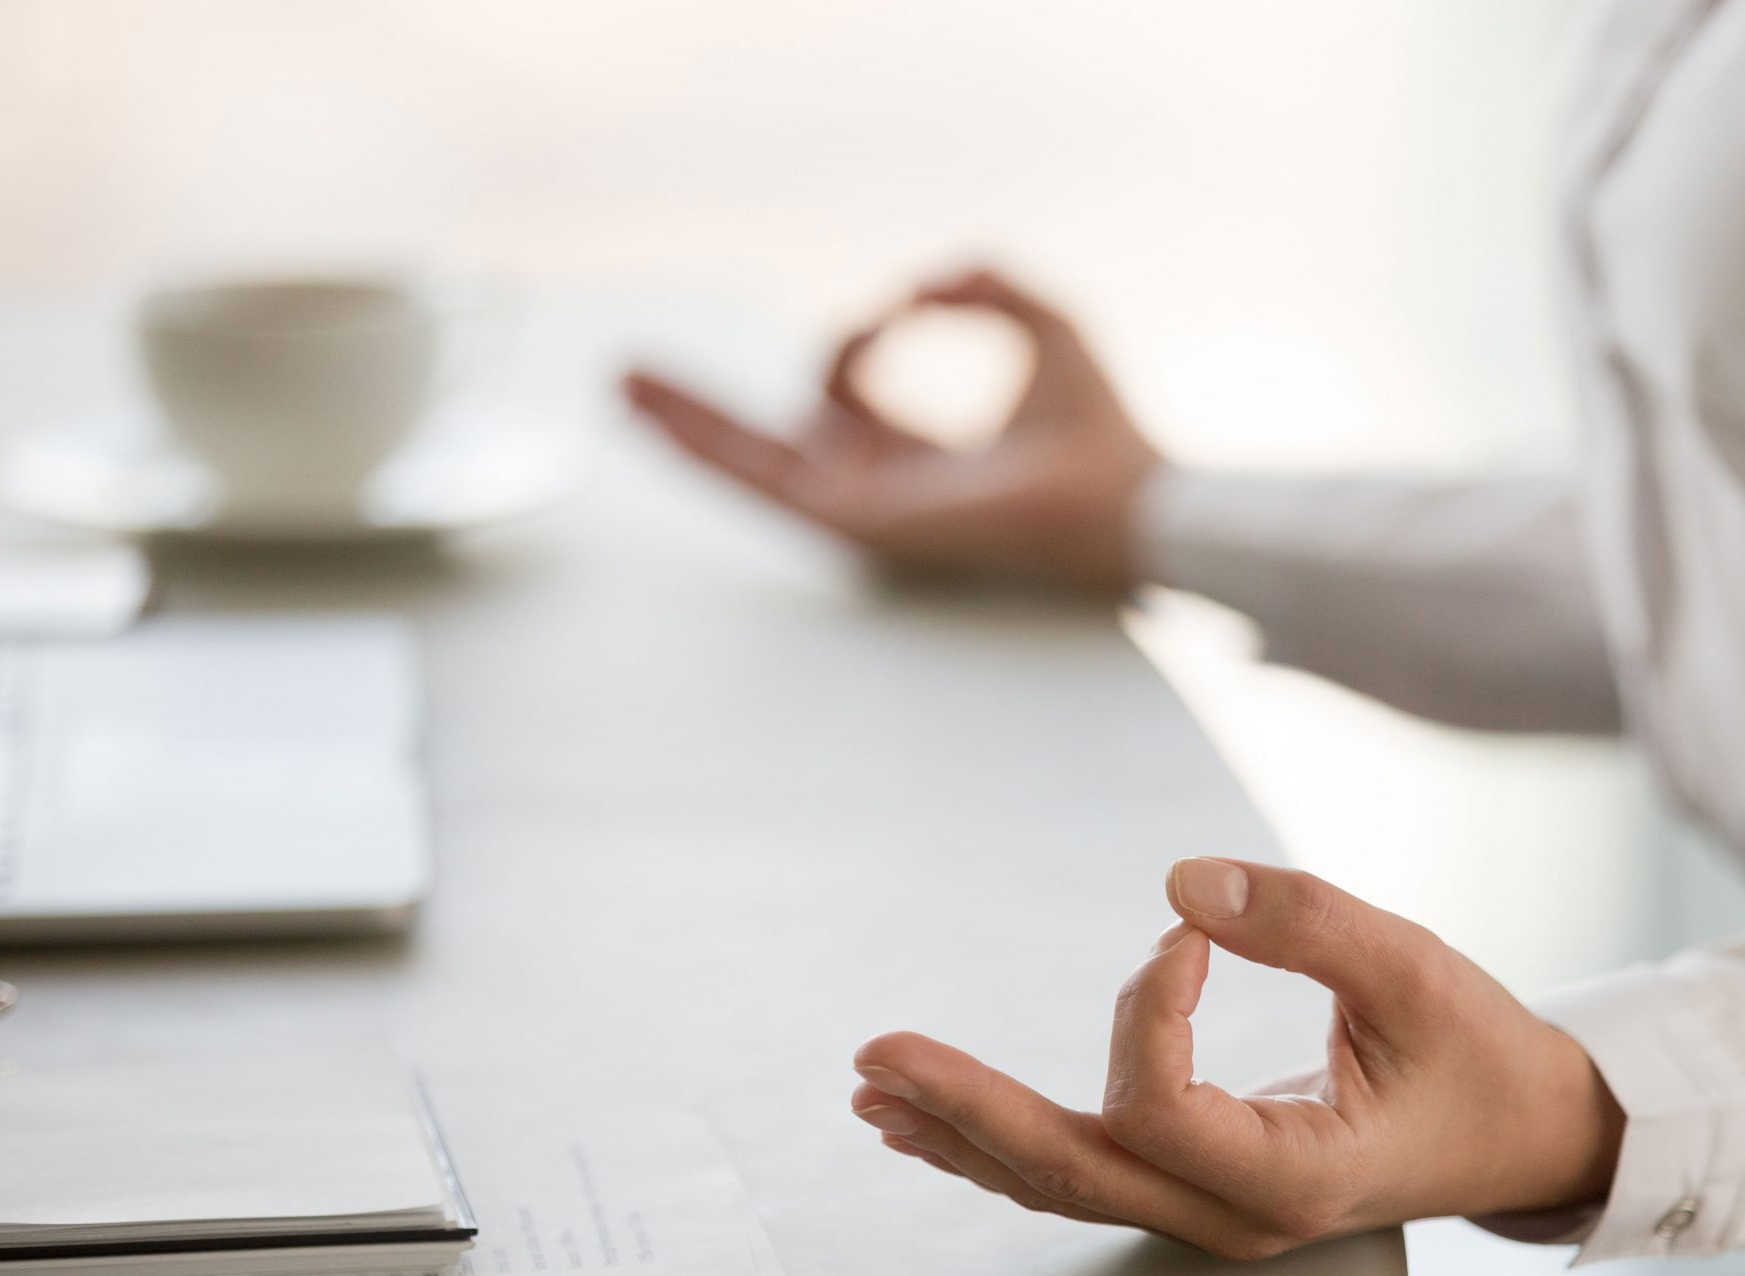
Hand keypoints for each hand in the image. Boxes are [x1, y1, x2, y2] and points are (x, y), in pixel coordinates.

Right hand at [624, 267, 1161, 594]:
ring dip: (686, 424)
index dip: (856, 340)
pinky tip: (659, 421)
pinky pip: (769, 483)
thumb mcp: (1043, 325)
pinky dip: (713, 448)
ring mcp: (866, 513)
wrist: (1125, 495)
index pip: (846, 398)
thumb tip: (916, 284)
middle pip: (771, 444)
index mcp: (921, 458)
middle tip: (633, 375)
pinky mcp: (860, 522)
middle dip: (702, 412)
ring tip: (618, 381)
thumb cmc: (1103, 429)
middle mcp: (884, 490)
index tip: (903, 307)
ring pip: (753, 465)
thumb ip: (983, 284)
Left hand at [848, 859, 1624, 1258]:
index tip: (1190, 935)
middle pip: (1072, 1170)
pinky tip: (936, 1122)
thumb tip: (1181, 885)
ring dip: (963, 1132)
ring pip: (1062, 1184)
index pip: (1162, 1110)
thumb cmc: (1479, 1057)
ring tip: (872, 1092)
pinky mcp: (1198, 1189)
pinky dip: (1004, 1142)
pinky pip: (1085, 1172)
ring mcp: (1210, 1215)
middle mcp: (1236, 1217)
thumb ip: (1307, 921)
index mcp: (1295, 1179)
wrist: (1522, 1136)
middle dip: (967, 1109)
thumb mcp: (1418, 972)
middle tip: (876, 1058)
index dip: (1148, 1011)